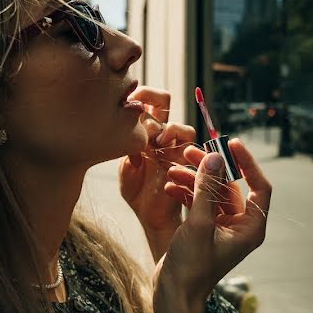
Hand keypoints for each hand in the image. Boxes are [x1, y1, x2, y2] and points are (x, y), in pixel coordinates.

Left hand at [119, 87, 195, 234]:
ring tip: (155, 140)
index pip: (144, 104)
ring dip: (167, 127)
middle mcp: (162, 138)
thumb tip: (133, 133)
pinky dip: (176, 139)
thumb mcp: (124, 168)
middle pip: (163, 103)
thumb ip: (127, 149)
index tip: (124, 99)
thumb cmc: (136, 193)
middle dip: (151, 96)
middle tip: (139, 103)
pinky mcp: (184, 162)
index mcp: (145, 135)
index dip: (137, 96)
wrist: (150, 216)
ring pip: (180, 125)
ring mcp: (175, 149)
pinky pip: (189, 143)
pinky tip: (160, 148)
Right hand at [153, 139, 271, 312]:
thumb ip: (206, 190)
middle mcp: (241, 226)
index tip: (232, 143)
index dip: (248, 163)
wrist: (173, 296)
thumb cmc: (191, 267)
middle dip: (211, 168)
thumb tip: (215, 157)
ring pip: (212, 193)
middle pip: (232, 186)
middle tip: (190, 151)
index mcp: (251, 228)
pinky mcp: (205, 230)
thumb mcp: (199, 224)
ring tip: (173, 169)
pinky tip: (169, 187)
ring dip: (194, 179)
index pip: (260, 187)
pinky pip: (200, 204)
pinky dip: (186, 194)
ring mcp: (223, 228)